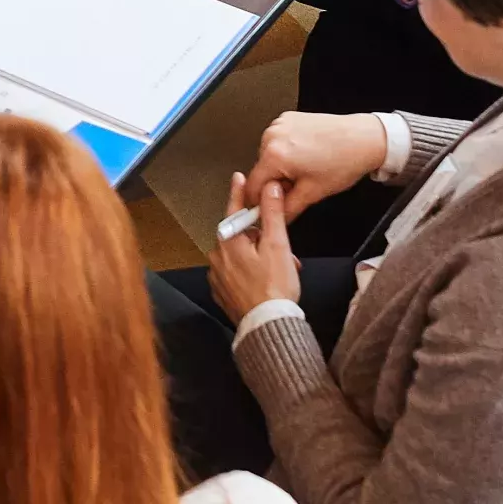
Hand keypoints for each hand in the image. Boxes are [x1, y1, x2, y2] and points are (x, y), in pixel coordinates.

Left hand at [207, 172, 301, 325]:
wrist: (267, 326)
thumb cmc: (275, 287)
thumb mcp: (278, 245)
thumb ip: (272, 214)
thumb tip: (269, 187)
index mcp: (228, 242)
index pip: (234, 209)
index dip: (239, 192)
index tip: (238, 177)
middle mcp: (217, 257)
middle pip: (240, 235)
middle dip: (263, 238)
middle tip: (285, 249)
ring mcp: (218, 276)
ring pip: (240, 255)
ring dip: (260, 257)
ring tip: (283, 269)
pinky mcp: (222, 292)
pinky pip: (236, 273)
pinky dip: (251, 272)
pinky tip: (268, 281)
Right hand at [247, 110, 387, 212]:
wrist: (364, 138)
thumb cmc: (345, 160)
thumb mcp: (313, 193)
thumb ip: (286, 209)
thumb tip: (274, 217)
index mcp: (275, 154)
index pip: (252, 186)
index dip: (261, 201)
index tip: (268, 206)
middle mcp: (272, 136)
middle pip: (261, 170)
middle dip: (275, 182)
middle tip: (299, 185)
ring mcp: (279, 124)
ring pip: (269, 156)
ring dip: (282, 166)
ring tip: (308, 167)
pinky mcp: (287, 119)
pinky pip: (278, 142)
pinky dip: (288, 151)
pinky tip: (308, 154)